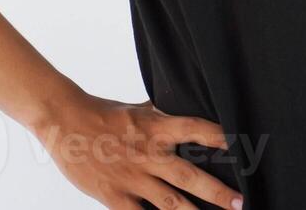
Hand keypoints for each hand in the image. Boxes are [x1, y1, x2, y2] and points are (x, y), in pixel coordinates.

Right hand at [30, 91, 243, 208]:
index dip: (219, 137)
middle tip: (241, 202)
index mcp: (155, 127)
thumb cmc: (103, 113)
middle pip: (188, 175)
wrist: (64, 121)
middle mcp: (147, 154)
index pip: (195, 129)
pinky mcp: (114, 197)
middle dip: (216, 191)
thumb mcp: (138, 109)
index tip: (242, 146)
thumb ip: (163, 114)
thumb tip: (187, 105)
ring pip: (169, 203)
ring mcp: (131, 178)